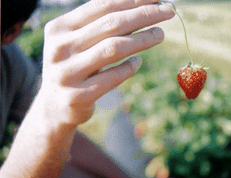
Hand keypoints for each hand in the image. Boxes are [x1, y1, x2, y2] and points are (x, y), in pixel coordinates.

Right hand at [36, 0, 173, 125]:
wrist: (54, 106)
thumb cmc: (74, 67)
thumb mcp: (78, 42)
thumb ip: (100, 26)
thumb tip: (141, 7)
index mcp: (60, 28)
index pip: (102, 6)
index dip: (132, 0)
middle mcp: (60, 48)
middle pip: (111, 24)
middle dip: (144, 15)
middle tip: (168, 12)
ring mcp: (67, 73)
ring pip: (113, 48)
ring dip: (142, 39)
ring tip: (160, 34)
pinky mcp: (78, 96)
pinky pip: (112, 78)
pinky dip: (129, 67)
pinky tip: (139, 61)